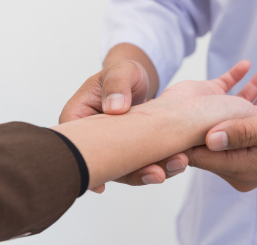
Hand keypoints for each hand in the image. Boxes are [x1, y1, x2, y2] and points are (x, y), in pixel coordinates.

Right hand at [59, 59, 186, 192]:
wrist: (137, 79)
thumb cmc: (123, 73)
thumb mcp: (120, 71)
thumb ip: (116, 85)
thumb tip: (114, 109)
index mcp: (78, 119)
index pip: (76, 148)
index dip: (89, 168)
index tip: (104, 185)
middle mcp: (94, 140)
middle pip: (107, 165)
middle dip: (133, 174)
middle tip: (158, 175)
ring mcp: (115, 148)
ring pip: (129, 168)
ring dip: (153, 171)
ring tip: (177, 164)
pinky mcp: (134, 151)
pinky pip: (145, 161)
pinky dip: (163, 162)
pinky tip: (180, 162)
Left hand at [186, 101, 256, 191]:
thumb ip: (244, 132)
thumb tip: (209, 138)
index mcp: (243, 167)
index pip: (200, 155)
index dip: (187, 132)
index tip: (184, 103)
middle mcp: (240, 170)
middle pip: (212, 138)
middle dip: (221, 103)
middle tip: (240, 72)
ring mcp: (243, 162)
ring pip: (227, 127)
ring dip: (244, 97)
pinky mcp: (248, 151)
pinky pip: (239, 127)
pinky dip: (250, 105)